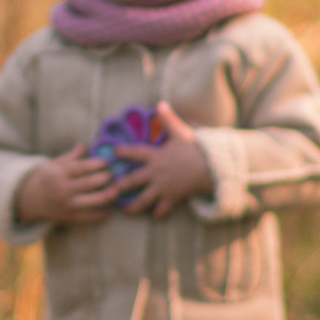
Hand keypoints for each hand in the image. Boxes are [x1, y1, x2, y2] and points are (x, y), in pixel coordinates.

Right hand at [14, 146, 119, 225]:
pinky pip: (90, 217)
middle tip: (113, 174)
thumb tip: (84, 145)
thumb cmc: (46, 179)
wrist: (31, 200)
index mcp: (58, 174)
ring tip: (117, 190)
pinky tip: (111, 208)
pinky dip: (103, 214)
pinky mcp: (70, 218)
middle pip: (88, 183)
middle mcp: (62, 190)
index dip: (94, 164)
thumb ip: (70, 157)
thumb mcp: (54, 165)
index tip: (106, 162)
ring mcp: (67, 205)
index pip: (79, 168)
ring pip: (93, 201)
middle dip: (104, 178)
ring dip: (108, 195)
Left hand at [113, 102, 213, 217]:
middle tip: (109, 190)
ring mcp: (163, 187)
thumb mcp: (181, 133)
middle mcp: (155, 173)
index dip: (123, 152)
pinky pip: (162, 209)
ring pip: (143, 199)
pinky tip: (153, 216)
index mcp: (155, 156)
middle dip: (119, 186)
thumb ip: (168, 120)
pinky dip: (158, 213)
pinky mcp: (172, 198)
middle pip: (132, 181)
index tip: (113, 152)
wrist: (211, 168)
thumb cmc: (195, 150)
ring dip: (133, 207)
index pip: (134, 153)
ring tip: (125, 211)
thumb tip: (160, 103)